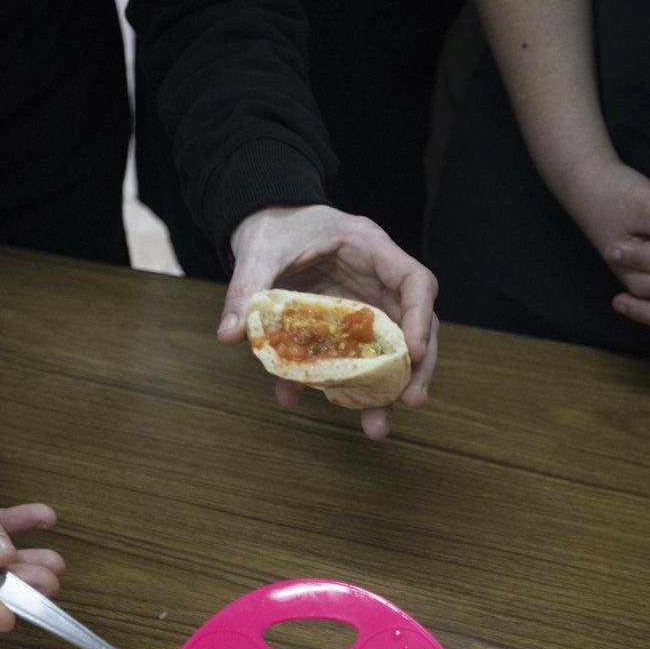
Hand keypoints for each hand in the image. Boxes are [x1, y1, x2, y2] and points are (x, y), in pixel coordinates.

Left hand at [217, 205, 438, 438]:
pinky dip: (328, 384)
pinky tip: (298, 400)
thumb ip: (248, 289)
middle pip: (414, 324)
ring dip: (382, 390)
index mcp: (370, 248)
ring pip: (388, 351)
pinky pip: (346, 360)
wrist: (263, 221)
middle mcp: (376, 281)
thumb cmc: (274, 226)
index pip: (414, 280)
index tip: (413, 353)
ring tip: (376, 427)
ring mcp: (363, 306)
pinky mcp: (342, 327)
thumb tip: (229, 335)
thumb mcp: (259, 250)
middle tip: (410, 402)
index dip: (419, 317)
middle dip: (416, 366)